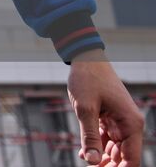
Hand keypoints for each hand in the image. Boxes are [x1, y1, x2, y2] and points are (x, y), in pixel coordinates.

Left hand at [68, 49, 144, 166]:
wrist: (85, 59)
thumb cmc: (88, 80)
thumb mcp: (85, 109)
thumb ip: (89, 136)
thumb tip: (92, 160)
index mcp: (131, 124)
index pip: (131, 159)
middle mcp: (129, 125)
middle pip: (123, 157)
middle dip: (108, 166)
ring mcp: (120, 123)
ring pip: (114, 150)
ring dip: (101, 159)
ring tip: (86, 162)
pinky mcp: (109, 120)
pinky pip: (106, 140)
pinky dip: (96, 147)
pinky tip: (83, 153)